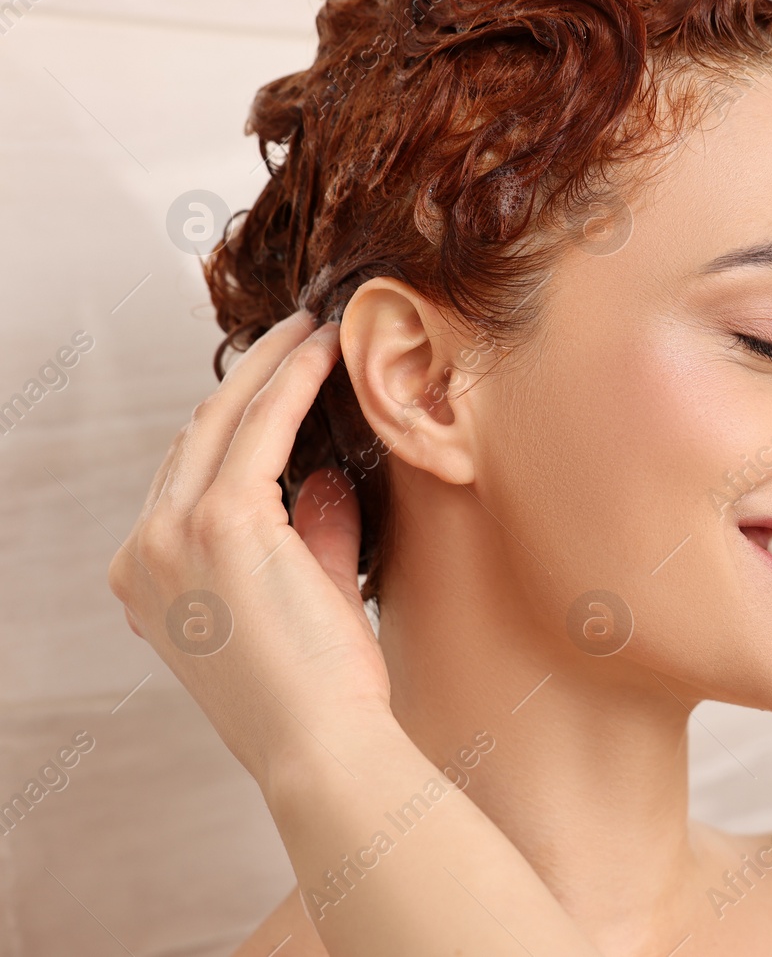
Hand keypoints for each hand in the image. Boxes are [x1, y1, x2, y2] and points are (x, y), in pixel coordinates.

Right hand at [108, 311, 391, 785]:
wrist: (320, 744)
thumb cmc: (318, 688)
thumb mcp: (306, 595)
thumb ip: (311, 534)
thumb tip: (325, 482)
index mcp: (149, 576)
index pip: (187, 474)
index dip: (235, 419)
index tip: (276, 379)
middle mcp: (144, 551)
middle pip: (196, 435)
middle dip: (250, 375)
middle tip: (297, 332)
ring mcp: (173, 534)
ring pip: (224, 417)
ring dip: (273, 363)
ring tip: (316, 329)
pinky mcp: (222, 522)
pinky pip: (263, 424)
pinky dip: (295, 378)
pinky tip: (326, 349)